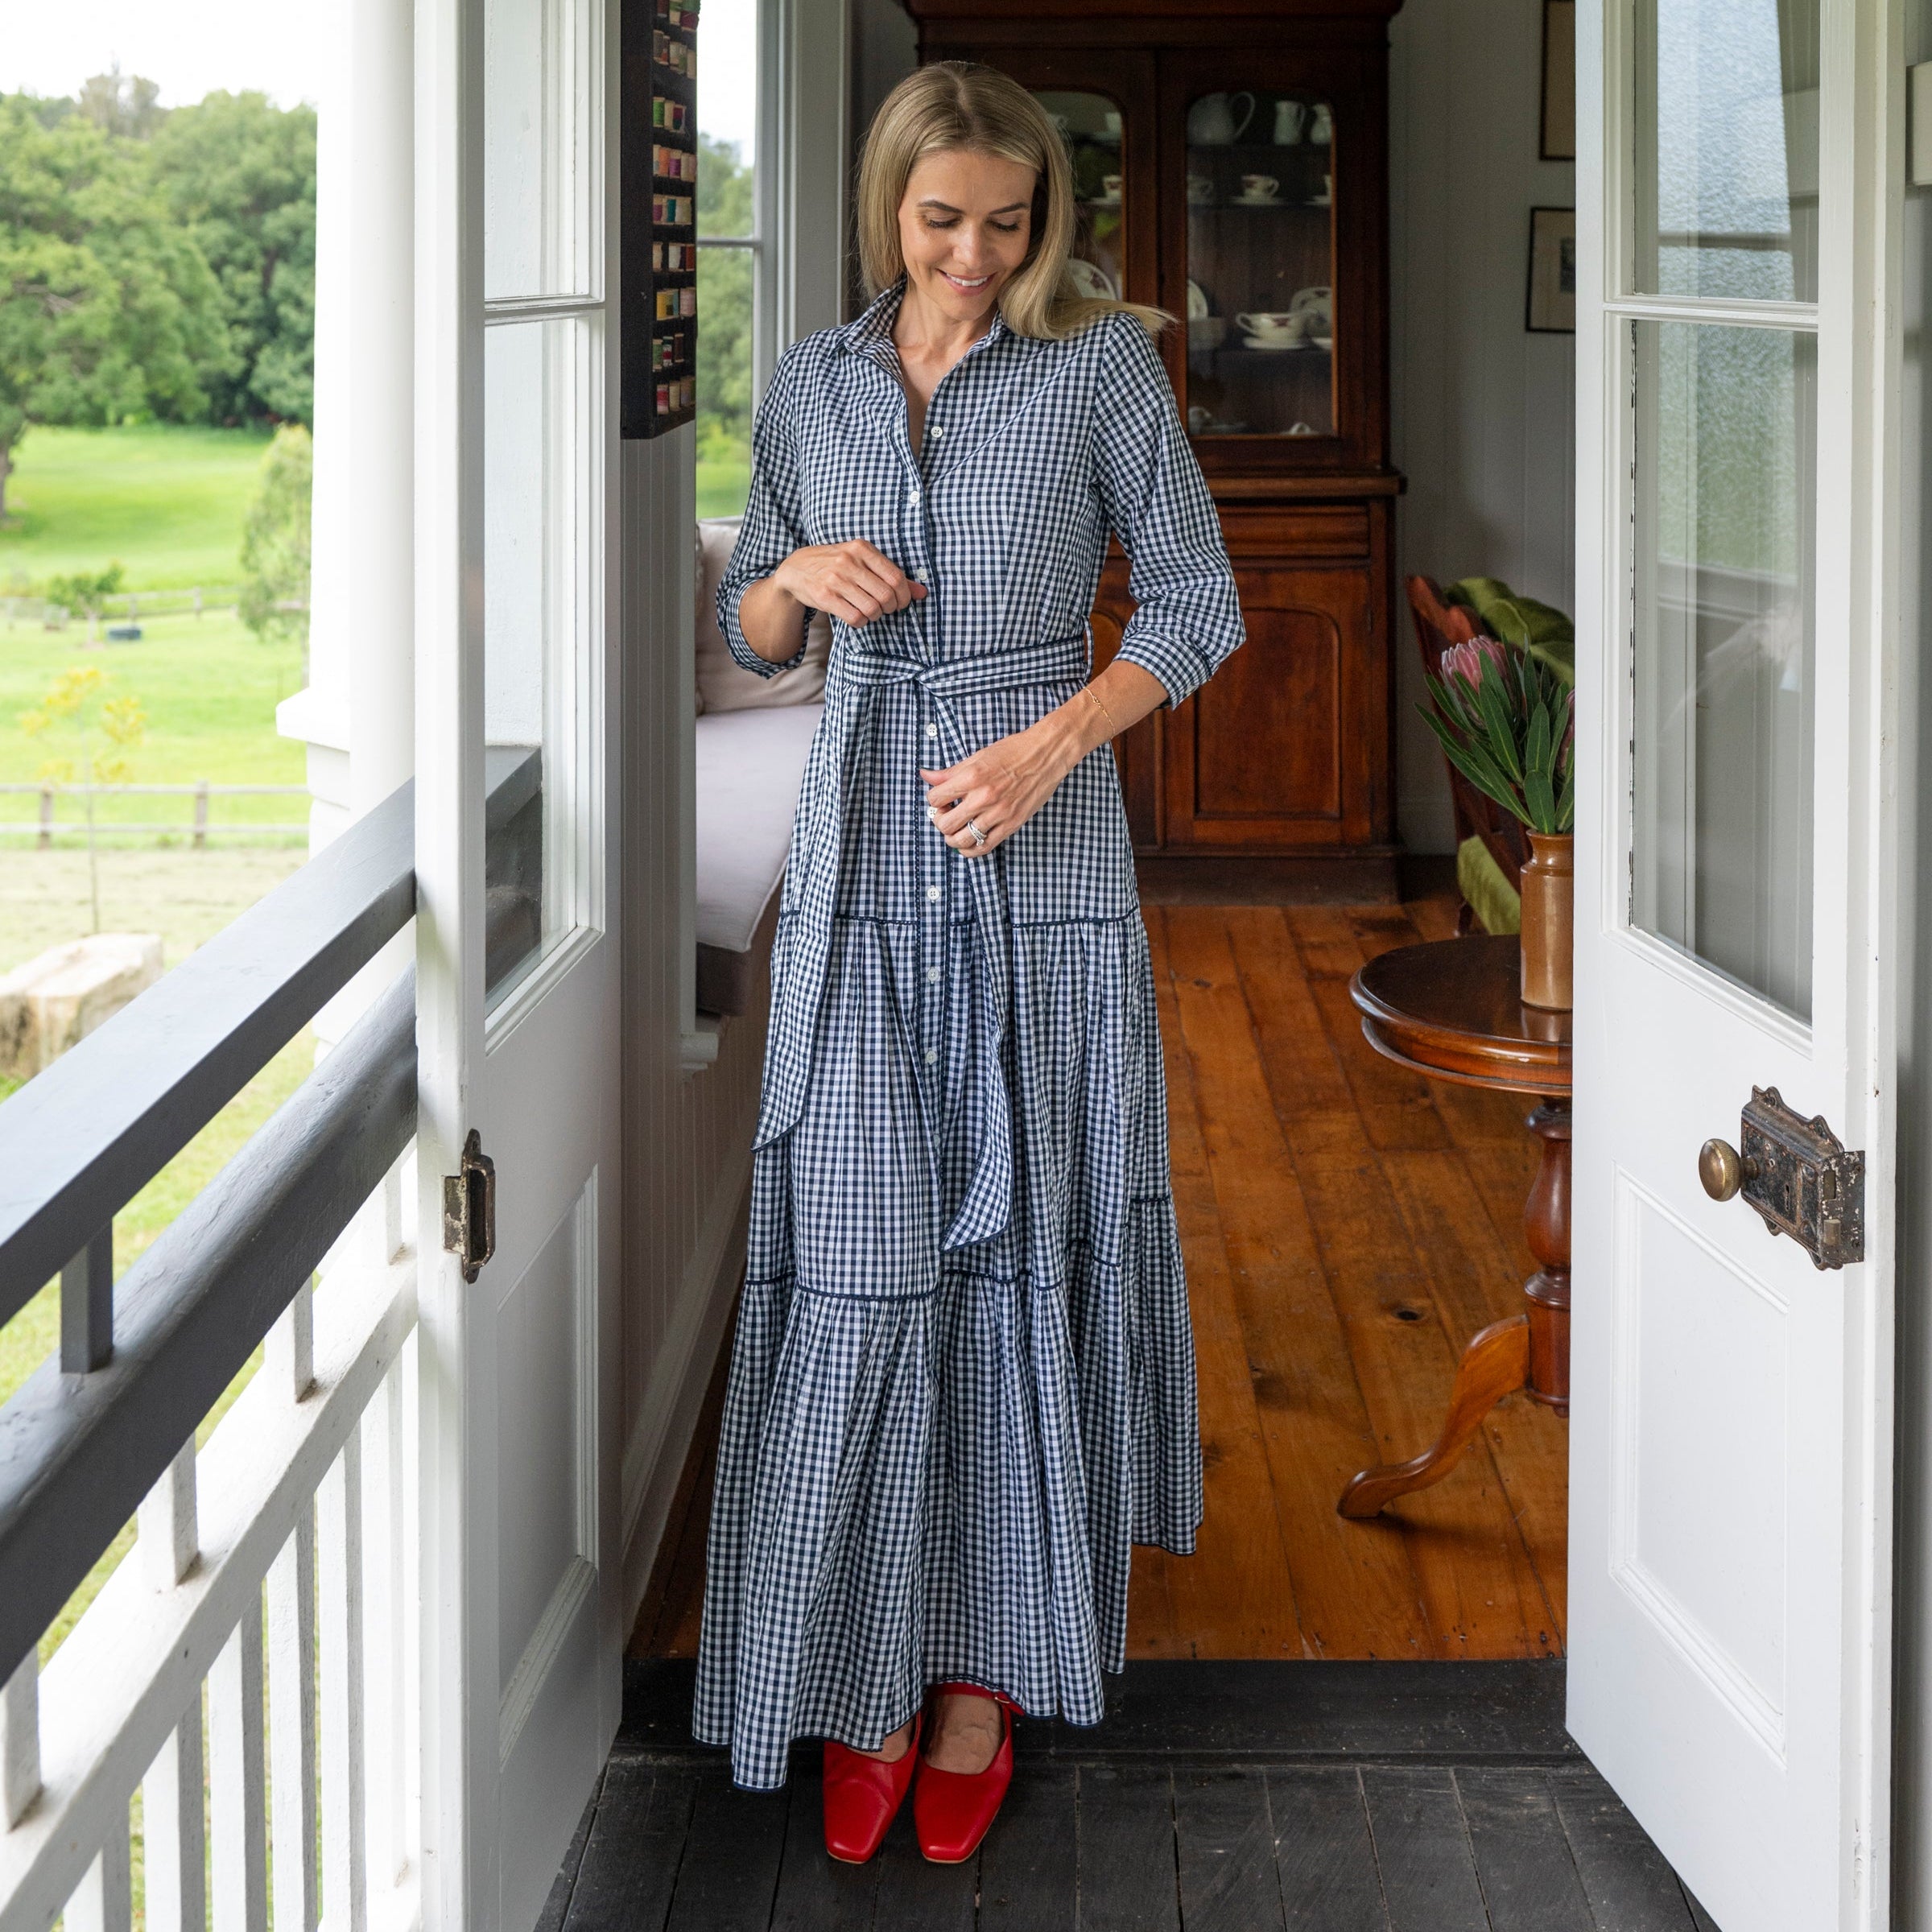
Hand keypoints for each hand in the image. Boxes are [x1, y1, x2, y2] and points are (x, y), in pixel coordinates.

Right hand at [772, 539, 926, 628]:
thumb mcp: (862, 561)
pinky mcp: (825, 596)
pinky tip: (856, 616)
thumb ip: (891, 575)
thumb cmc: (836, 565)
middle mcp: (848, 561)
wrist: (797, 568)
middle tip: (884, 609)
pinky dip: (860, 622)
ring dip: (875, 616)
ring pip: (872, 608)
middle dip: (890, 608)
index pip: (896, 577)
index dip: (903, 596)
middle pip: (886, 595)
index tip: (900, 603)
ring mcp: (835, 579)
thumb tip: (922, 593)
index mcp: (861, 548)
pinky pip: (855, 617)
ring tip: (869, 612)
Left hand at [922, 712, 1085, 858]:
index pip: (935, 799)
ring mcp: (998, 813)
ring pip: (961, 840)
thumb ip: (950, 772)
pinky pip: (984, 847)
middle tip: (946, 814)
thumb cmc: (1013, 751)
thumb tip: (925, 775)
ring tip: (955, 829)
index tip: (940, 799)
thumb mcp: (977, 756)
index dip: (933, 800)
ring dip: (951, 838)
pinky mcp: (1011, 825)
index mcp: (972, 776)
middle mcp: (983, 797)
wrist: (1046, 755)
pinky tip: (968, 842)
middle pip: (945, 824)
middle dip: (940, 821)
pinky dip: (970, 849)